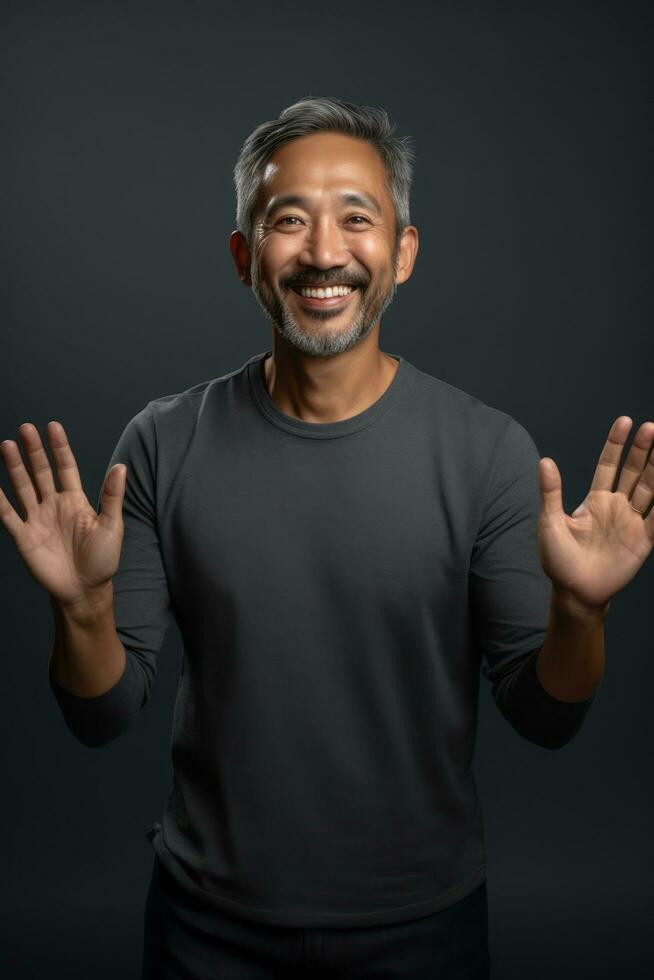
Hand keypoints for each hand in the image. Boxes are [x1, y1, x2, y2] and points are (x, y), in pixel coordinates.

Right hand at [0, 421, 125, 607]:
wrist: (85, 590)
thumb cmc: (102, 559)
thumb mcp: (112, 526)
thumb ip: (113, 497)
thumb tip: (121, 466)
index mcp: (76, 500)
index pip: (65, 467)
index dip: (59, 448)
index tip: (53, 427)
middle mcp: (54, 505)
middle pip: (41, 472)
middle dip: (33, 451)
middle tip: (25, 428)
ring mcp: (37, 519)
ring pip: (23, 487)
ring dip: (15, 467)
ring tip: (7, 445)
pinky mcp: (24, 537)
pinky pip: (8, 516)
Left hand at [537, 416, 653, 611]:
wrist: (574, 592)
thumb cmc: (558, 560)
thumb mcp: (550, 523)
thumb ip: (551, 492)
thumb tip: (545, 461)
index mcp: (595, 501)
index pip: (608, 465)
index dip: (616, 444)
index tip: (624, 422)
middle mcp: (616, 507)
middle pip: (634, 473)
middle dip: (642, 451)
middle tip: (651, 428)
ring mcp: (631, 523)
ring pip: (650, 489)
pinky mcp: (643, 541)